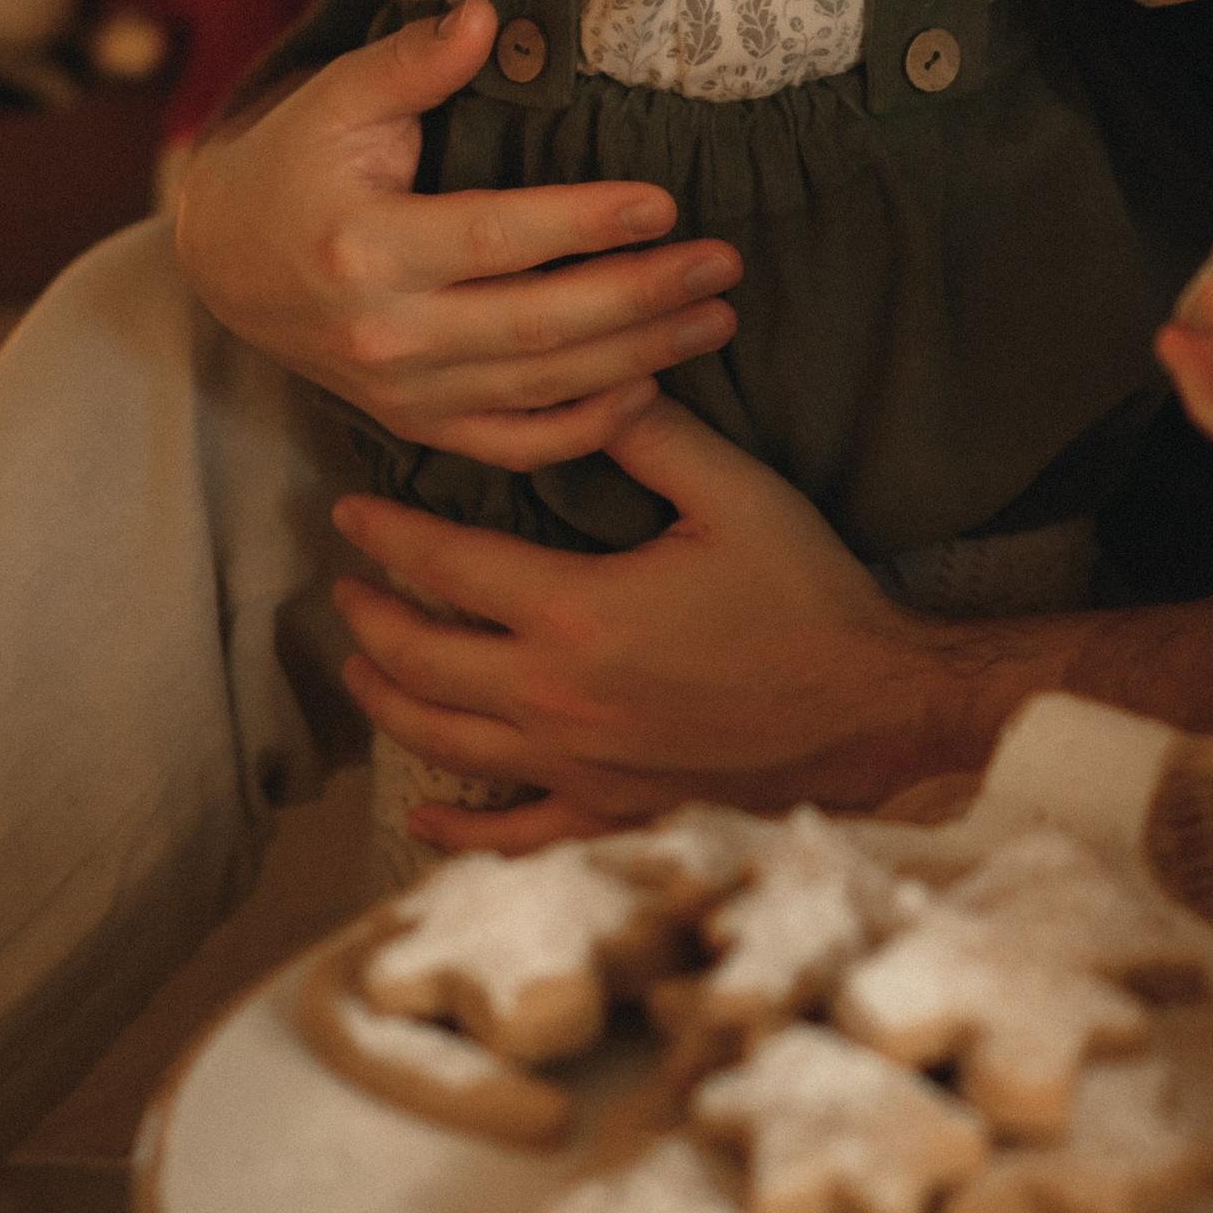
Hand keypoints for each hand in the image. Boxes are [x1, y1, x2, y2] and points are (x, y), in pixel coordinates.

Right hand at [174, 0, 741, 465]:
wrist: (221, 260)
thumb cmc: (295, 164)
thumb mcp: (337, 100)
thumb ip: (412, 61)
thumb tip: (486, 15)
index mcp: (364, 248)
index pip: (498, 239)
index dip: (587, 223)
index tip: (667, 203)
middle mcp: (382, 334)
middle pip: (536, 326)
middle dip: (641, 296)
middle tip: (722, 266)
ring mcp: (397, 393)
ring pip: (538, 390)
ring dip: (637, 359)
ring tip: (712, 319)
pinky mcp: (411, 424)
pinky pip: (508, 446)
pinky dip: (582, 432)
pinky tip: (649, 395)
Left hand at [332, 395, 1016, 847]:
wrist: (868, 706)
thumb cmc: (804, 594)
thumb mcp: (734, 492)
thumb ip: (650, 435)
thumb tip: (592, 378)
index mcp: (575, 613)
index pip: (446, 568)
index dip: (388, 535)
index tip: (350, 510)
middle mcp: (554, 699)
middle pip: (420, 660)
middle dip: (370, 618)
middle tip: (343, 583)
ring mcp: (575, 766)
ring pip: (443, 742)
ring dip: (389, 701)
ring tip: (360, 666)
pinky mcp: (607, 810)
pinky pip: (511, 833)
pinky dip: (458, 830)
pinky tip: (425, 813)